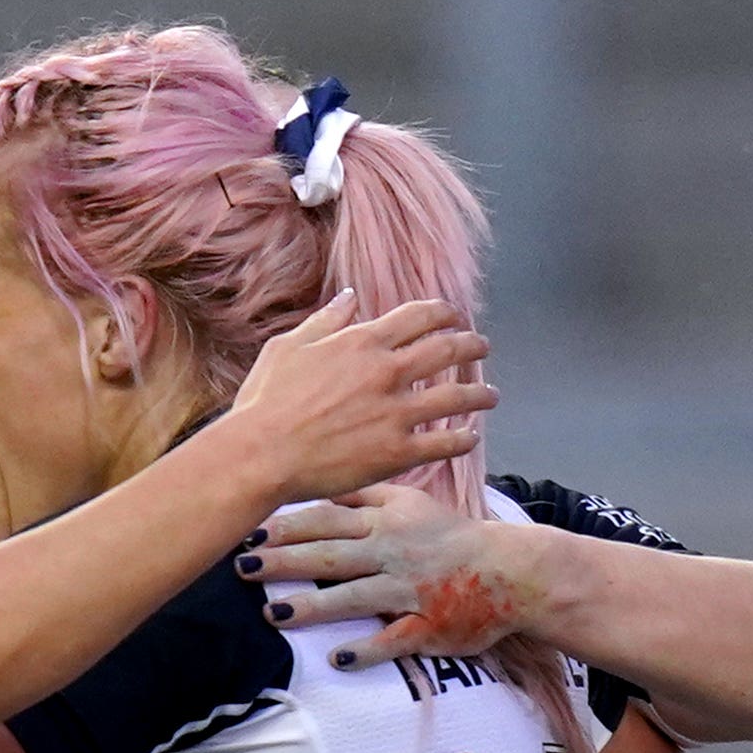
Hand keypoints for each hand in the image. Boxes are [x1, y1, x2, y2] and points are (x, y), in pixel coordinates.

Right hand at [214, 293, 494, 506]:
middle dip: (472, 345)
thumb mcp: (288, 348)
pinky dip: (464, 438)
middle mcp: (387, 371)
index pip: (421, 316)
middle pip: (449, 349)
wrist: (260, 455)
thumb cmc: (265, 403)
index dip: (445, 313)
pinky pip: (446, 442)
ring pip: (458, 396)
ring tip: (491, 396)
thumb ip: (325, 321)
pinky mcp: (397, 452)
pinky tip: (470, 437)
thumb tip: (350, 297)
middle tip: (482, 348)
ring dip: (481, 393)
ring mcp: (396, 413)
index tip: (454, 317)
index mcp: (363, 341)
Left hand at [247, 484, 549, 667]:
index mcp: (387, 522)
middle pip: (331, 556)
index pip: (329, 520)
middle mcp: (393, 554)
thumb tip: (322, 485)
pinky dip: (367, 649)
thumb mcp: (413, 503)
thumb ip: (368, 495)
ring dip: (313, 606)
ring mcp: (409, 592)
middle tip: (243, 567)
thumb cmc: (453, 538)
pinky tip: (337, 657)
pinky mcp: (427, 627)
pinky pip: (394, 640)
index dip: (287, 525)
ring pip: (355, 597)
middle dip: (284, 562)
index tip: (250, 530)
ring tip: (274, 613)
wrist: (511, 572)